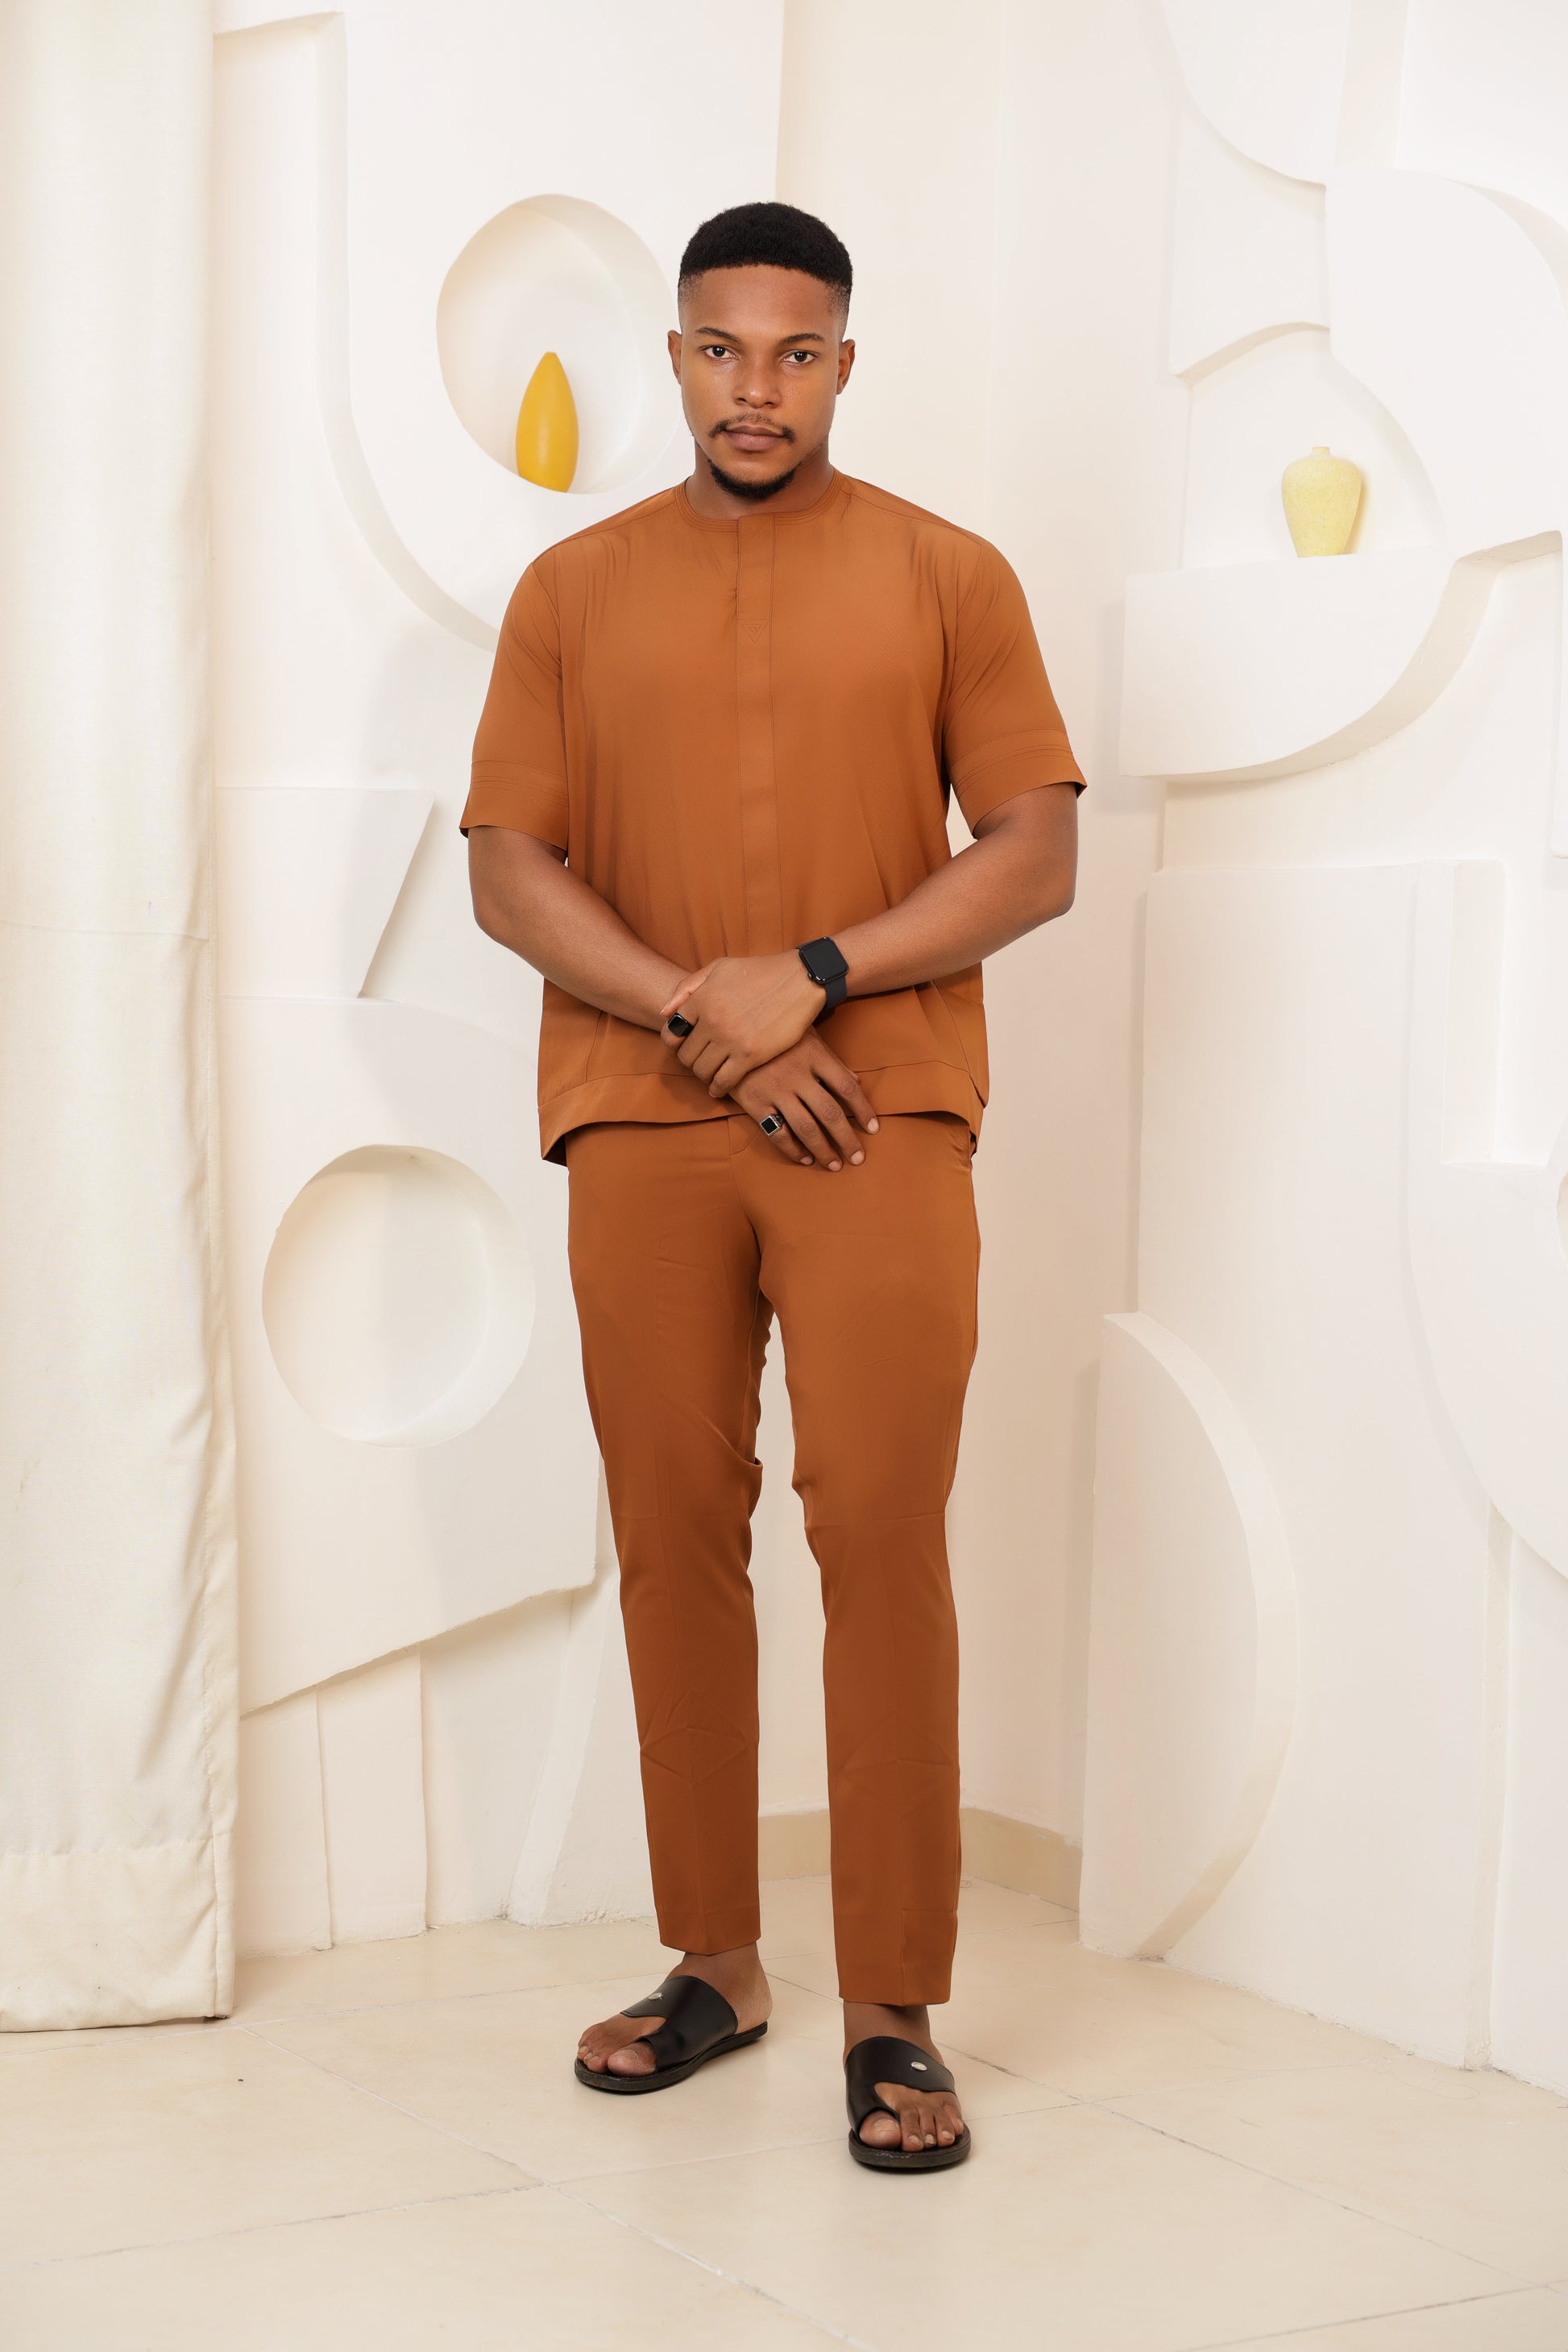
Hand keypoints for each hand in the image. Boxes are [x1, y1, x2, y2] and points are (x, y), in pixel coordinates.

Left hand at [659, 952, 826, 1094]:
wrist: (801, 979)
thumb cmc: (760, 971)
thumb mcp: (719, 967)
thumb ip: (688, 987)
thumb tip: (665, 1014)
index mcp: (701, 999)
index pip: (671, 1033)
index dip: (674, 1044)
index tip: (683, 1048)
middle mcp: (711, 1021)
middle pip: (685, 1056)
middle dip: (689, 1062)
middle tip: (699, 1062)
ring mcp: (730, 1039)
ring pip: (701, 1071)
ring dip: (703, 1076)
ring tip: (710, 1075)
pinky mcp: (750, 1055)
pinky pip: (723, 1081)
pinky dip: (718, 1089)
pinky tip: (720, 1088)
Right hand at [724, 1036, 878, 1170]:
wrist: (730, 1032)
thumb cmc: (775, 1033)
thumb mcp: (807, 1037)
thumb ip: (832, 1060)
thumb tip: (857, 1083)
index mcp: (815, 1056)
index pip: (848, 1088)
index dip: (864, 1111)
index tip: (873, 1129)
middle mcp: (798, 1076)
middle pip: (831, 1114)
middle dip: (847, 1140)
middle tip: (858, 1158)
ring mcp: (775, 1091)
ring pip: (806, 1128)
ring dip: (824, 1151)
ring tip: (835, 1165)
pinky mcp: (755, 1103)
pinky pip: (778, 1133)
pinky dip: (793, 1150)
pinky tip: (805, 1159)